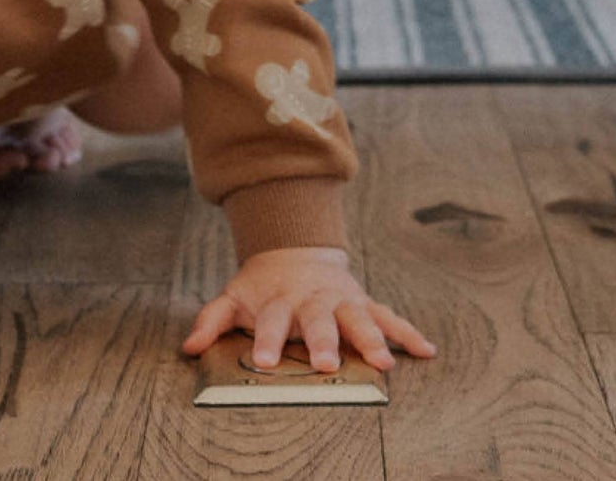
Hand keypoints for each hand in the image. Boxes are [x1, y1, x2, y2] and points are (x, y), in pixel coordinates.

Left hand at [180, 246, 436, 372]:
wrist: (295, 250)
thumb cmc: (263, 287)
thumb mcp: (233, 296)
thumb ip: (212, 320)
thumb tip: (189, 348)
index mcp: (281, 300)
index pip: (273, 321)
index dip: (269, 341)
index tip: (266, 361)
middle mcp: (314, 300)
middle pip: (319, 321)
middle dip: (323, 342)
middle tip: (325, 365)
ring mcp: (342, 299)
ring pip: (359, 318)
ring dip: (371, 339)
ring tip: (383, 362)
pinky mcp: (364, 302)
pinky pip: (389, 316)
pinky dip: (408, 333)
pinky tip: (426, 351)